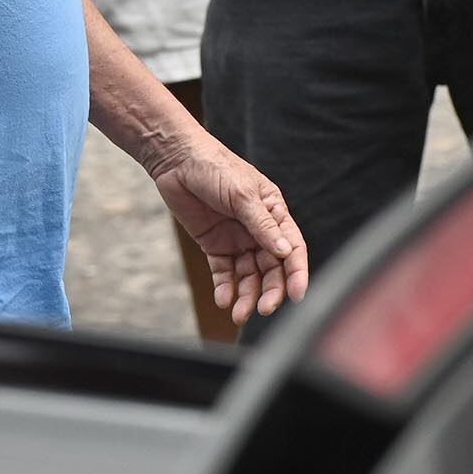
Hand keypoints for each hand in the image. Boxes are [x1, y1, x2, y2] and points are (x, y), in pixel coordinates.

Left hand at [146, 132, 309, 325]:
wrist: (175, 159)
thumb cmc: (214, 167)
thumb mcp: (241, 194)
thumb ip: (261, 225)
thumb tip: (285, 252)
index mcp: (274, 214)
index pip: (292, 249)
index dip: (297, 273)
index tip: (297, 296)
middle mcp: (259, 230)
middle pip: (272, 268)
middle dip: (270, 290)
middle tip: (263, 309)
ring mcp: (237, 239)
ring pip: (249, 275)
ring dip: (246, 295)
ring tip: (239, 313)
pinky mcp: (214, 245)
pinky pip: (224, 272)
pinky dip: (225, 287)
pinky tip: (223, 300)